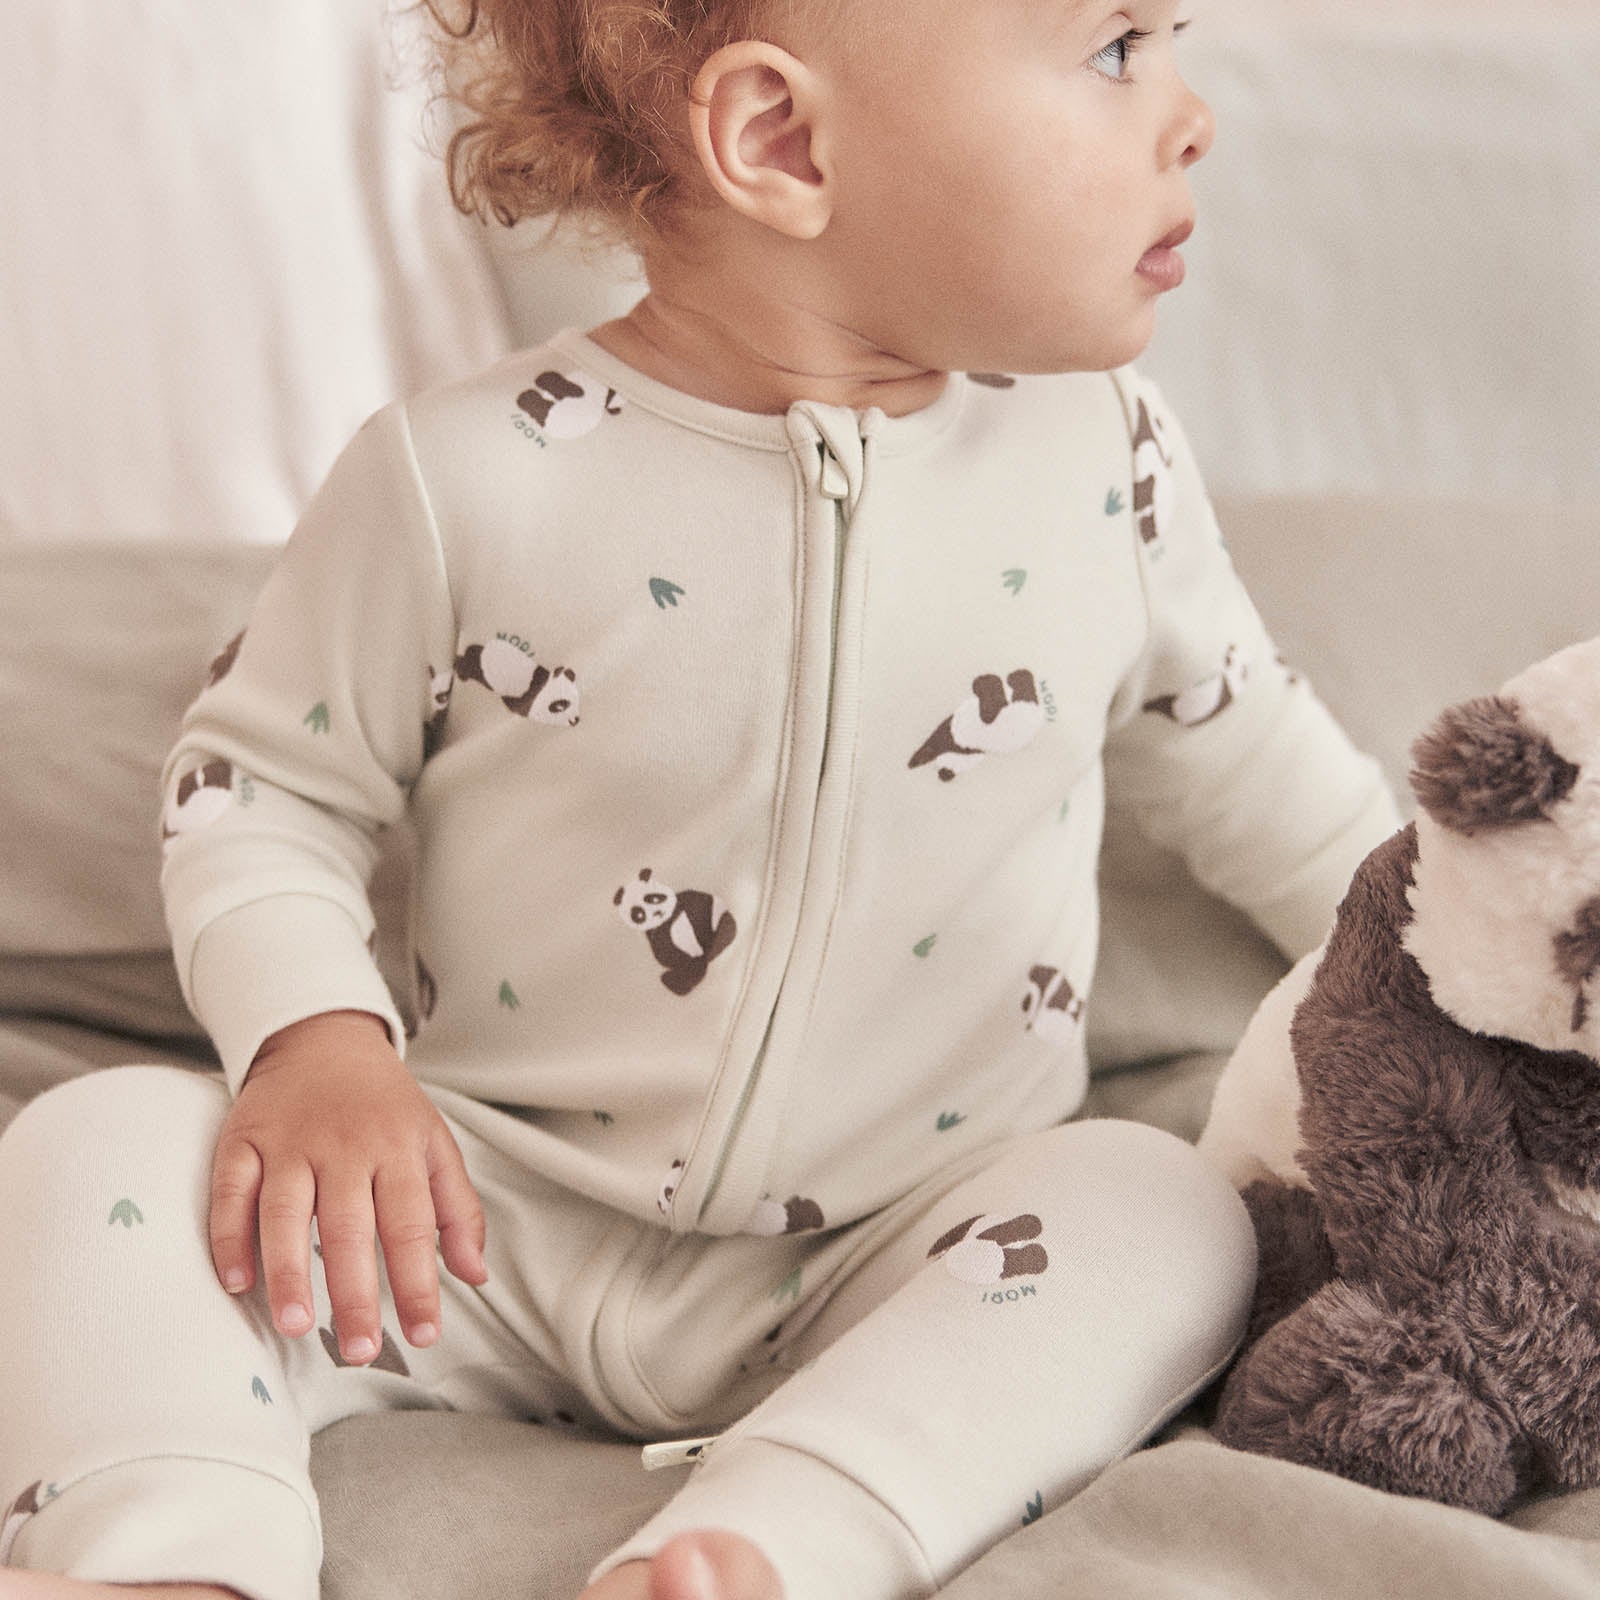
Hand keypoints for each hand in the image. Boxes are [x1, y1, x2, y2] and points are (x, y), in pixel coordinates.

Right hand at [209, 1009, 488, 1362]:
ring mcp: (289, 1143)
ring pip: (285, 1213)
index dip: (418, 1284)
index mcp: (398, 1149)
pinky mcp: (243, 1140)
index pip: (413, 1227)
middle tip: (359, 1351)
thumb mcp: (434, 1143)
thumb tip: (475, 1275)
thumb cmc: (386, 1106)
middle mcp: (344, 1146)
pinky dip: (230, 1237)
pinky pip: (231, 1192)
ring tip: (297, 1326)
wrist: (325, 1036)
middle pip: (349, 1227)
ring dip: (288, 1272)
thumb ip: (457, 1210)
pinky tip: (236, 1282)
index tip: (424, 1335)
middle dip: (355, 1294)